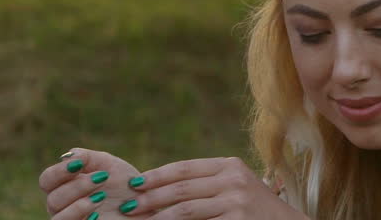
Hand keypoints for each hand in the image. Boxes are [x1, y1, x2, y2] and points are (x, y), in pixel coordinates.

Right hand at [38, 147, 152, 219]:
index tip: (80, 164)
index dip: (59, 171)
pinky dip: (82, 218)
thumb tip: (67, 156)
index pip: (47, 180)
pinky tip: (98, 213)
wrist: (146, 204)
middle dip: (77, 187)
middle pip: (53, 199)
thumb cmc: (126, 184)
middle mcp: (65, 206)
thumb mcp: (109, 165)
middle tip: (102, 178)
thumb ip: (88, 157)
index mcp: (66, 186)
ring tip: (102, 197)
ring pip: (58, 218)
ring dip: (79, 205)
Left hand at [120, 157, 306, 219]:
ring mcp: (235, 200)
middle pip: (180, 188)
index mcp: (229, 164)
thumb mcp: (233, 187)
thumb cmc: (253, 210)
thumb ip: (205, 184)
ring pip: (184, 209)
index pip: (184, 168)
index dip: (157, 176)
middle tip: (127, 207)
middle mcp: (232, 178)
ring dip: (157, 217)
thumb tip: (159, 191)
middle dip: (150, 198)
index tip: (134, 183)